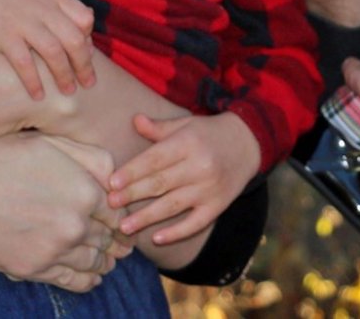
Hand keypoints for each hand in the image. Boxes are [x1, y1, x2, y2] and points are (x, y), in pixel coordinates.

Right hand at [0, 0, 96, 98]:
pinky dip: (34, 81)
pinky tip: (38, 95)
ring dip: (64, 76)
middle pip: (74, 39)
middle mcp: (41, 7)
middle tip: (88, 83)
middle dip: (84, 65)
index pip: (84, 18)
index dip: (89, 39)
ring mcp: (22, 21)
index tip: (87, 54)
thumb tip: (82, 21)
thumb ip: (57, 0)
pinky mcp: (2, 34)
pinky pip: (24, 62)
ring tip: (68, 92)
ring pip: (54, 53)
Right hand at [0, 132, 129, 291]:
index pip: (117, 213)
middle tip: (121, 245)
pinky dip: (87, 281)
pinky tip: (92, 278)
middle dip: (115, 241)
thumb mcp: (53, 144)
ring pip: (94, 263)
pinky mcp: (33, 269)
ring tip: (108, 261)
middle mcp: (75, 224)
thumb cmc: (3, 157)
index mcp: (85, 191)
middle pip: (108, 240)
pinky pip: (72, 282)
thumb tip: (117, 182)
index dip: (120, 218)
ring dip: (104, 262)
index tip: (121, 222)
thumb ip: (94, 159)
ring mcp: (54, 250)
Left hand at [107, 111, 258, 245]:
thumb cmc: (209, 133)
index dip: (132, 172)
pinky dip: (176, 232)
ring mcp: (209, 188)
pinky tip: (157, 238)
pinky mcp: (218, 206)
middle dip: (133, 195)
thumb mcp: (186, 124)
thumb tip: (135, 121)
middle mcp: (200, 166)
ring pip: (173, 206)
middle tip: (110, 204)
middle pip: (161, 183)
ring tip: (124, 227)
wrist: (249, 144)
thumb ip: (160, 127)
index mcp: (188, 143)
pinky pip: (195, 223)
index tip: (111, 183)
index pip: (155, 159)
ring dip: (147, 217)